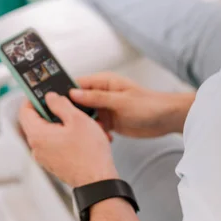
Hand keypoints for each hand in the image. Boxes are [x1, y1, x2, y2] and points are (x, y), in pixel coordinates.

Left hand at [19, 92, 117, 187]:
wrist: (98, 181)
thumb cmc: (89, 153)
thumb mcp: (76, 119)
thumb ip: (60, 104)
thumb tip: (50, 97)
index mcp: (37, 135)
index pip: (24, 111)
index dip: (33, 98)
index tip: (43, 91)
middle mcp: (37, 148)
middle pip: (38, 120)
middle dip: (54, 110)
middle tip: (68, 103)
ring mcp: (46, 157)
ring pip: (50, 131)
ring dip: (64, 122)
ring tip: (82, 120)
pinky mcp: (55, 163)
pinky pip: (56, 143)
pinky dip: (67, 135)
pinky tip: (83, 133)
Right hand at [70, 72, 195, 137]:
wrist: (167, 119)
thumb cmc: (148, 104)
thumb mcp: (120, 101)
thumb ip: (96, 97)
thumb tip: (73, 93)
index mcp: (104, 82)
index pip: (78, 84)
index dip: (65, 93)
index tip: (53, 103)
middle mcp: (102, 94)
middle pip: (79, 102)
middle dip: (73, 112)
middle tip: (66, 124)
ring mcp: (106, 108)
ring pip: (86, 116)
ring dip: (85, 125)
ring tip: (86, 133)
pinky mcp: (111, 121)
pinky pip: (96, 126)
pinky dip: (96, 133)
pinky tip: (102, 138)